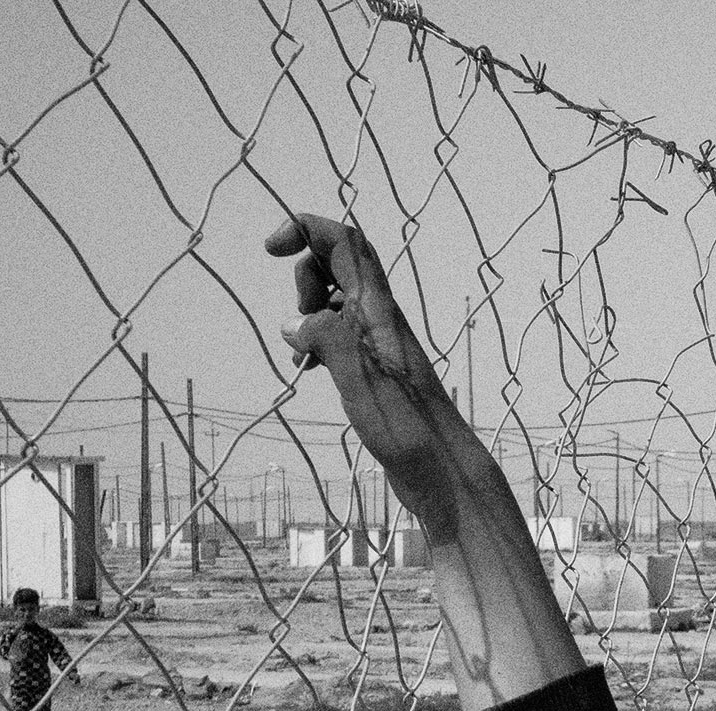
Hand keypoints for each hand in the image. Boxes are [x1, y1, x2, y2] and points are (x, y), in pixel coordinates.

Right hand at [266, 213, 476, 530]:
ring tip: (301, 353)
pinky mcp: (374, 372)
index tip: (270, 249)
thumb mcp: (361, 380)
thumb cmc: (410, 431)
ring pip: (335, 302)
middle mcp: (381, 320)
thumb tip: (295, 325)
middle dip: (303, 277)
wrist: (444, 476)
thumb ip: (328, 339)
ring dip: (307, 314)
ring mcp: (378, 345)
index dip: (305, 229)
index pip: (345, 242)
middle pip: (337, 264)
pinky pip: (337, 337)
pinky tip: (306, 369)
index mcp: (380, 312)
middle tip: (301, 319)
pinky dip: (315, 342)